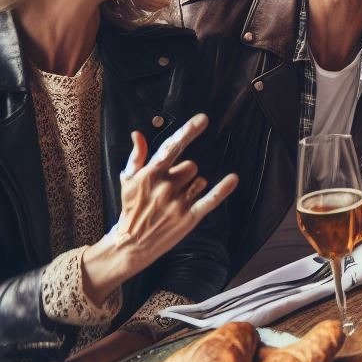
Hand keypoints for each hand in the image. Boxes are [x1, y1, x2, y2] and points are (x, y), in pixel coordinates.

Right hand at [83, 114, 237, 303]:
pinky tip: (233, 178)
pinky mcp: (189, 217)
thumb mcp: (128, 181)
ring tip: (176, 199)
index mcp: (150, 174)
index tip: (203, 119)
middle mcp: (165, 186)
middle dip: (184, 173)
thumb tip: (137, 133)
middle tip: (170, 187)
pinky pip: (211, 199)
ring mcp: (178, 202)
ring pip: (200, 180)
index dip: (188, 132)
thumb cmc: (131, 208)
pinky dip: (223, 189)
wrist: (131, 243)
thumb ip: (136, 157)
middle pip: (191, 165)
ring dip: (193, 186)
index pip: (171, 148)